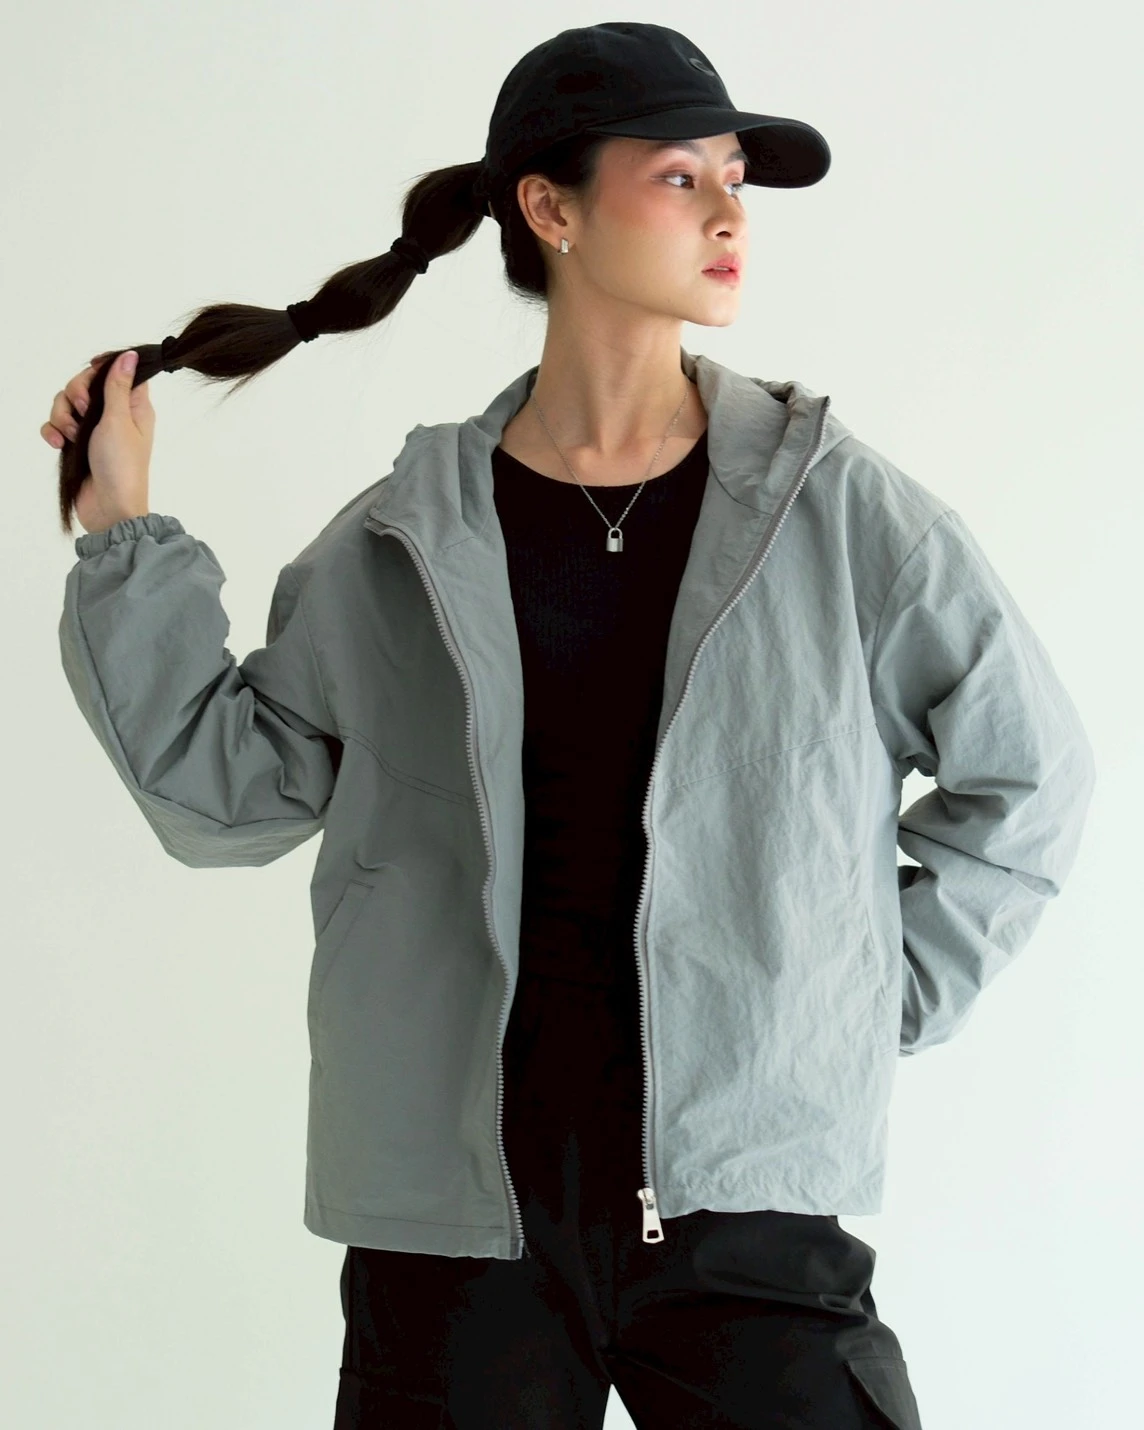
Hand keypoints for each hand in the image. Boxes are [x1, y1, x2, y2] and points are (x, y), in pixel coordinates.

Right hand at [43, 350, 153, 534]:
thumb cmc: (122, 467)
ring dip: (62, 416)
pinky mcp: (77, 446)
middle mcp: (114, 415)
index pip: (117, 372)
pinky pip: (56, 427)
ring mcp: (93, 431)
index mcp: (134, 407)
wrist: (109, 508)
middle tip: (83, 410)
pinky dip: (53, 432)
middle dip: (75, 393)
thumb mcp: (121, 420)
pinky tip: (60, 445)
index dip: (101, 368)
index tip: (91, 373)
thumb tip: (133, 355)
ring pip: (67, 405)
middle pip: (85, 384)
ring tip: (72, 436)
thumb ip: (118, 386)